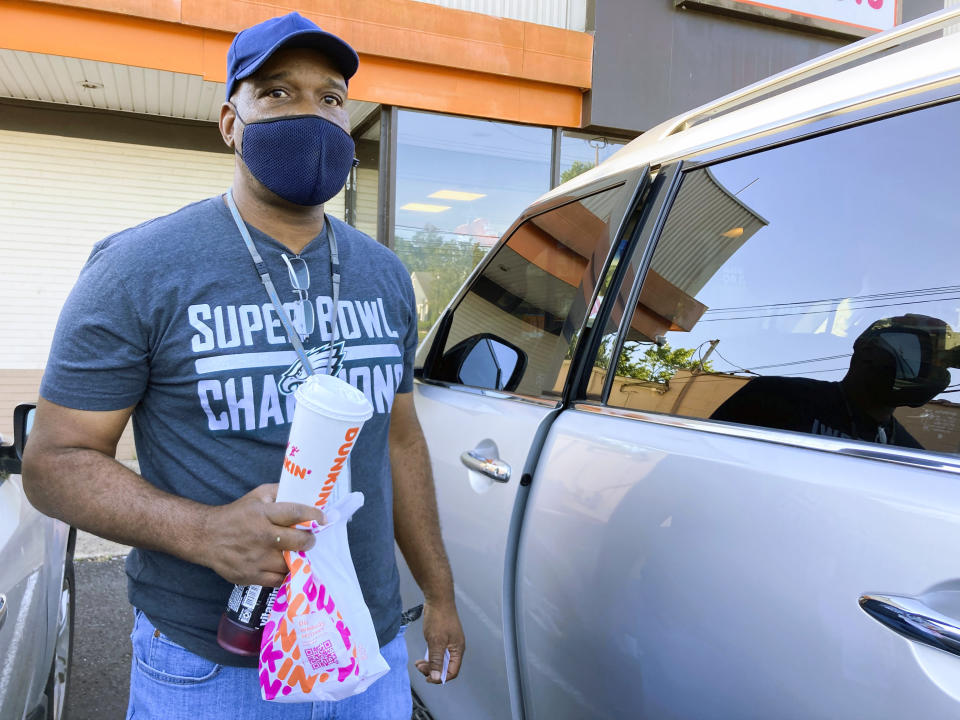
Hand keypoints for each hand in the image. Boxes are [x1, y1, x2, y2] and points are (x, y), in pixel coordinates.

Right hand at [198, 483, 324, 586]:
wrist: (207, 536)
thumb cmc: (237, 514)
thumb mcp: (257, 495)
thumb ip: (281, 493)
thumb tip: (306, 493)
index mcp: (263, 514)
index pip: (296, 513)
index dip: (314, 516)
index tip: (324, 519)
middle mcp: (261, 536)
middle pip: (299, 541)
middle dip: (310, 540)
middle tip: (310, 539)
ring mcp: (256, 558)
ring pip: (291, 563)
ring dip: (298, 558)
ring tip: (296, 553)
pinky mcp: (251, 576)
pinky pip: (278, 579)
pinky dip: (284, 573)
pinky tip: (285, 565)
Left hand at [414, 600, 464, 683]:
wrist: (438, 599)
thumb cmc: (439, 617)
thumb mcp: (436, 641)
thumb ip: (436, 660)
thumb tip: (436, 676)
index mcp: (457, 650)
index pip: (452, 672)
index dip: (440, 677)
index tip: (428, 678)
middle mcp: (455, 647)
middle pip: (446, 667)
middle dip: (433, 670)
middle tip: (421, 668)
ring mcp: (450, 642)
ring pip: (441, 660)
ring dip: (430, 664)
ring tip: (419, 663)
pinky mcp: (444, 637)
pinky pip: (438, 652)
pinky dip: (431, 656)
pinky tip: (423, 656)